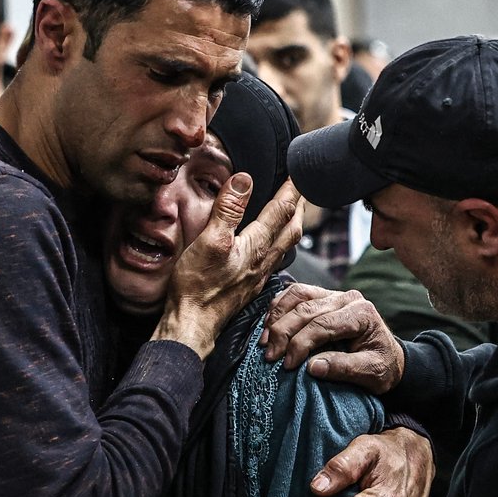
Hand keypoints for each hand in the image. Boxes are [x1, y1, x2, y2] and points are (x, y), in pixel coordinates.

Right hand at [157, 175, 302, 357]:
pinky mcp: (249, 286)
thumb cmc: (197, 286)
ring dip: (292, 226)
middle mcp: (262, 261)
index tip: (300, 172)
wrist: (193, 324)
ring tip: (294, 214)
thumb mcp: (209, 240)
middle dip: (298, 207)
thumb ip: (228, 210)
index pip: (280, 211)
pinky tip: (273, 248)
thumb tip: (245, 180)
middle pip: (291, 229)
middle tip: (303, 190)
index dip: (291, 189)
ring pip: (285, 246)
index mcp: (255, 246)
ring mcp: (257, 275)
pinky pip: (274, 260)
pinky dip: (280, 246)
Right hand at [260, 284, 404, 394]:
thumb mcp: (372, 373)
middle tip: (270, 357)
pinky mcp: (323, 296)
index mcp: (362, 313)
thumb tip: (312, 367)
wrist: (388, 357)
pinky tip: (268, 326)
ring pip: (297, 294)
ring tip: (264, 342)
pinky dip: (278, 307)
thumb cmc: (382, 367)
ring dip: (276, 317)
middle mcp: (348, 298)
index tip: (288, 365)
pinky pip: (295, 293)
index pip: (322, 324)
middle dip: (283, 332)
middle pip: (305, 308)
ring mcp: (334, 294)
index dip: (300, 344)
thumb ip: (345, 369)